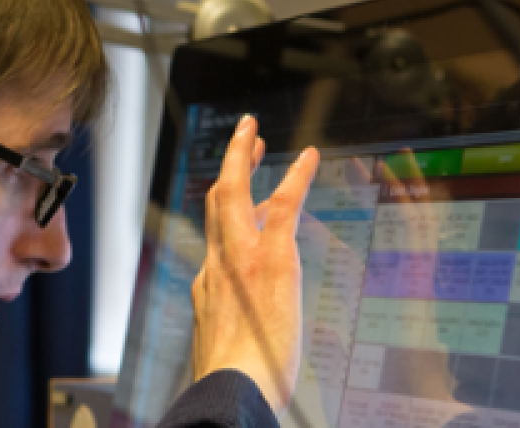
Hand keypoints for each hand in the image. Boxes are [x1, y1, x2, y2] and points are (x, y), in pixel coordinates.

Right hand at [190, 115, 318, 411]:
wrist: (234, 387)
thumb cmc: (236, 382)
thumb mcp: (222, 354)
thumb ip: (228, 333)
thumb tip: (236, 340)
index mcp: (209, 289)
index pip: (215, 242)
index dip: (224, 217)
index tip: (231, 200)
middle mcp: (217, 265)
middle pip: (215, 204)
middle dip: (226, 169)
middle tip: (241, 143)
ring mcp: (239, 257)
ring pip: (233, 193)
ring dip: (243, 157)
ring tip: (253, 133)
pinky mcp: (270, 258)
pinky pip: (282, 206)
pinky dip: (296, 178)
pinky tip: (310, 157)